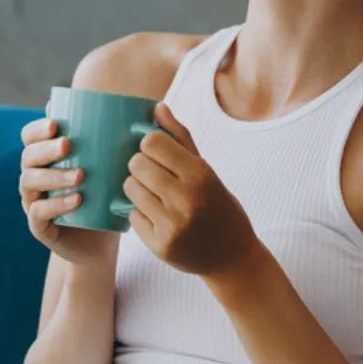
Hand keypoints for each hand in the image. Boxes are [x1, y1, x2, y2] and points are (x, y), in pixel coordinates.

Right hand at [18, 116, 119, 267]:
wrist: (101, 242)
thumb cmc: (106, 197)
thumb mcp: (110, 169)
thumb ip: (117, 142)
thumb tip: (150, 108)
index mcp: (45, 158)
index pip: (29, 136)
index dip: (38, 129)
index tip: (57, 124)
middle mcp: (33, 176)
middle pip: (28, 156)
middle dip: (46, 148)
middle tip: (68, 144)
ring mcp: (33, 201)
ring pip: (30, 182)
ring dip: (53, 176)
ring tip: (80, 175)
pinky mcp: (39, 226)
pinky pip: (39, 212)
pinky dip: (56, 204)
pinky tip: (76, 200)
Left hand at [122, 103, 259, 279]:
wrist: (232, 256)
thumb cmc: (218, 205)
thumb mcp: (206, 169)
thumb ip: (180, 137)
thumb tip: (156, 107)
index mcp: (200, 175)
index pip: (152, 142)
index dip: (149, 145)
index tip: (158, 153)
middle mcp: (187, 199)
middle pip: (136, 164)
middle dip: (140, 166)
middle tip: (155, 176)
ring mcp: (173, 225)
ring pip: (130, 188)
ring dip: (137, 189)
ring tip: (156, 196)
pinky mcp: (160, 246)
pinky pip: (131, 215)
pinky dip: (140, 214)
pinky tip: (158, 218)